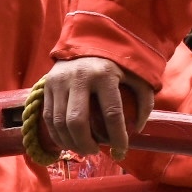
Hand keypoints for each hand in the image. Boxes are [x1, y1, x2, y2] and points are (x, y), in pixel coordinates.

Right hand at [37, 58, 152, 159]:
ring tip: (82, 149)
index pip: (111, 114)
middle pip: (77, 121)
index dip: (117, 137)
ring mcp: (60, 80)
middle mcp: (79, 76)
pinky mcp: (48, 84)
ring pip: (59, 122)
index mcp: (105, 74)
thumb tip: (136, 129)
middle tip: (95, 152)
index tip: (121, 151)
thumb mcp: (137, 76)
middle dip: (86, 144)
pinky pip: (48, 117)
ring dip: (70, 142)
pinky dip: (57, 135)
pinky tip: (68, 142)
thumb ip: (144, 101)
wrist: (87, 39)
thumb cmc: (117, 63)